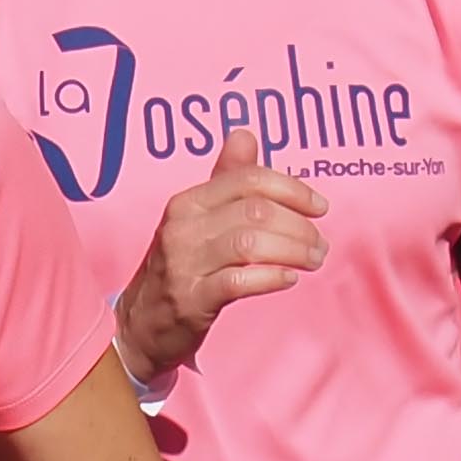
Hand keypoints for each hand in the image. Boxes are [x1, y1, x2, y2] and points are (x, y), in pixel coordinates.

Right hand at [118, 132, 326, 386]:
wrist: (140, 325)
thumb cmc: (180, 268)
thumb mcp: (197, 219)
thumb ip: (226, 179)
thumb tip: (245, 135)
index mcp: (188, 202)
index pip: (248, 179)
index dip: (292, 190)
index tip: (319, 207)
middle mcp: (183, 227)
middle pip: (255, 211)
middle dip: (299, 225)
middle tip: (319, 243)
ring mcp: (184, 263)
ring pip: (250, 243)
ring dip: (293, 251)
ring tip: (312, 260)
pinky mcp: (191, 299)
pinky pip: (239, 280)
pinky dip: (271, 277)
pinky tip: (289, 279)